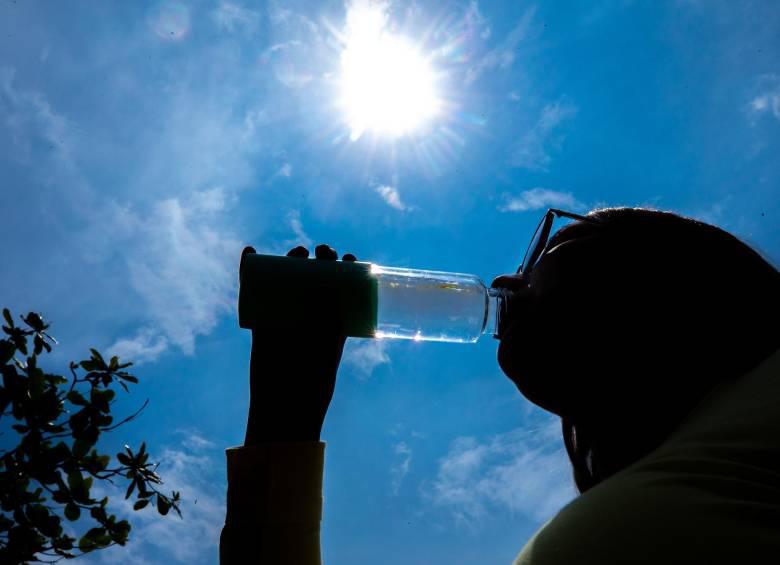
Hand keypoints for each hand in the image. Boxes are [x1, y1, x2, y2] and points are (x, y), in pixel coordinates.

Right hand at [241, 244, 357, 444]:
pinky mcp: (262, 318)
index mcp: (334, 318)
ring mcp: (286, 312)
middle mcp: (311, 312)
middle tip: (324, 251)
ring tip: (297, 252)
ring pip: (288, 278)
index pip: (344, 286)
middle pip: (317, 276)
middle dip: (322, 258)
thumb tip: (328, 286)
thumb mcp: (327, 347)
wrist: (286, 401)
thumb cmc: (314, 378)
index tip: (350, 259)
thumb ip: (327, 321)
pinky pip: (254, 290)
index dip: (348, 269)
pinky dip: (248, 269)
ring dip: (291, 258)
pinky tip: (250, 252)